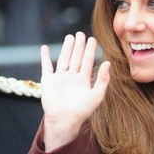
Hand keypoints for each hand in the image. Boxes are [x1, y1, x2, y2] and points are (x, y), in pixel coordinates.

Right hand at [40, 32, 109, 151]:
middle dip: (79, 46)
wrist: (64, 119)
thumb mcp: (97, 95)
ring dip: (66, 48)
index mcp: (83, 81)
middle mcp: (72, 78)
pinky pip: (46, 66)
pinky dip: (45, 57)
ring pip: (63, 59)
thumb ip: (103, 80)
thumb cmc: (81, 111)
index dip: (90, 50)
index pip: (87, 61)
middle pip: (76, 58)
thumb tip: (108, 63)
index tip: (93, 39)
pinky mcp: (48, 81)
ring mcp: (59, 78)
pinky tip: (45, 48)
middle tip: (81, 33)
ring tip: (69, 37)